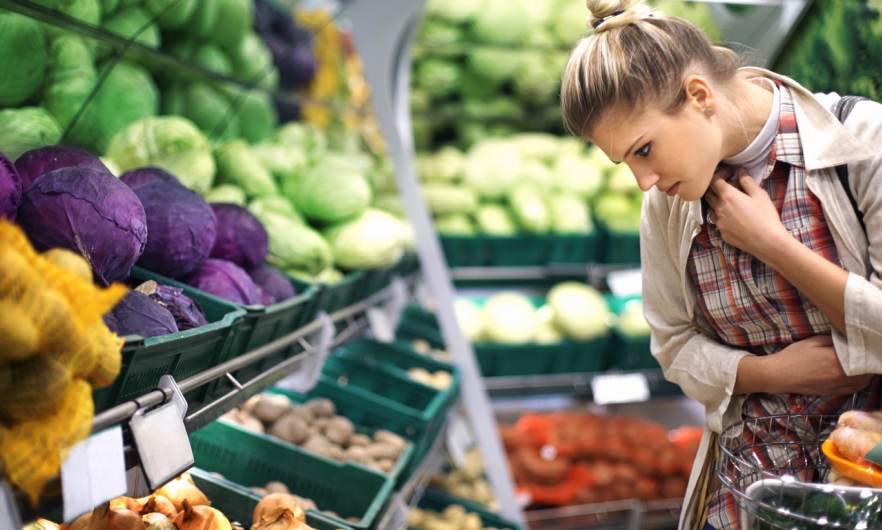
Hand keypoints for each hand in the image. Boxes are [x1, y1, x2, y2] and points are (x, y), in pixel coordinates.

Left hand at [704, 168, 789, 259]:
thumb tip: (740, 171)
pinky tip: (736, 218)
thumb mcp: (759, 194)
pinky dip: (723, 217)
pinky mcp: (722, 234)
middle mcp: (719, 209)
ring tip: (733, 204)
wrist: (767, 242)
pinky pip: (718, 222)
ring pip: (712, 209)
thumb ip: (747, 181)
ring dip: (718, 204)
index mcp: (727, 197)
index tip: (730, 173)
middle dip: (716, 188)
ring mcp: (719, 223)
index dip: (720, 173)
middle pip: (709, 194)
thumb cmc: (765, 216)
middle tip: (731, 187)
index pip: (714, 180)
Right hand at [753, 336, 872, 395]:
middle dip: (870, 364)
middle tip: (870, 356)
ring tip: (867, 367)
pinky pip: (852, 390)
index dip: (868, 353)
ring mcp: (836, 386)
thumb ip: (832, 340)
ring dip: (867, 376)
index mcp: (835, 360)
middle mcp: (840, 375)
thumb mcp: (812, 342)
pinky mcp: (831, 392)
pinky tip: (859, 378)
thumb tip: (847, 339)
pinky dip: (859, 384)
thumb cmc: (793, 356)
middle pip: (866, 372)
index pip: (861, 357)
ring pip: (862, 383)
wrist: (778, 375)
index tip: (870, 347)